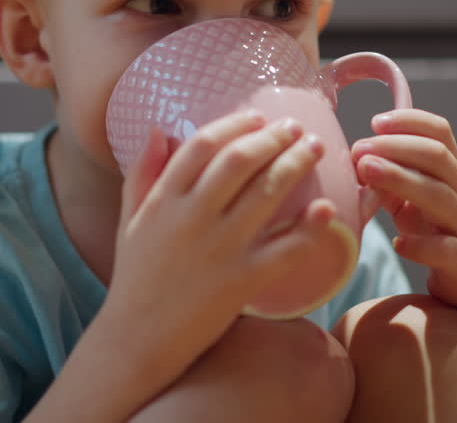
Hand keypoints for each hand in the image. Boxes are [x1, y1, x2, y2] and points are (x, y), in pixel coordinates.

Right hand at [99, 110, 332, 395]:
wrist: (137, 339)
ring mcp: (220, 249)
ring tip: (316, 148)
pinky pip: (285, 249)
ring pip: (267, 193)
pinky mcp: (242, 281)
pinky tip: (327, 208)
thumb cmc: (135, 277)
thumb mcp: (129, 220)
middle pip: (240, 161)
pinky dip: (309, 227)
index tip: (258, 117)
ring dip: (296, 163)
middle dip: (274, 137)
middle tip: (295, 127)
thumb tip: (161, 129)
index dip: (235, 125)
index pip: (202, 146)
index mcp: (164, 200)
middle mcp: (192, 218)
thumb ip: (142, 173)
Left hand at [351, 108, 456, 398]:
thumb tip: (355, 160)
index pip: (440, 134)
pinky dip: (421, 246)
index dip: (411, 121)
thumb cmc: (441, 238)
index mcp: (450, 177)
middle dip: (397, 147)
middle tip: (359, 150)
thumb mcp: (416, 205)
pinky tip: (398, 245)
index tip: (375, 121)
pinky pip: (447, 250)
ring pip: (441, 196)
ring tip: (366, 173)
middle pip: (438, 158)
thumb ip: (392, 182)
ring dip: (401, 180)